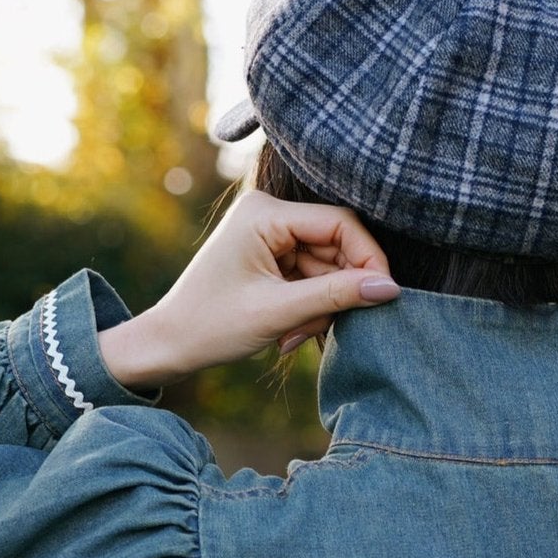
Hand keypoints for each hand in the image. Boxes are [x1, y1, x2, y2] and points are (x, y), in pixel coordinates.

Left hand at [98, 190, 399, 390]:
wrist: (168, 344)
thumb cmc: (211, 325)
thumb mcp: (279, 311)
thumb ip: (336, 295)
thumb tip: (390, 288)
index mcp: (265, 213)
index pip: (340, 223)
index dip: (367, 259)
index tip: (383, 296)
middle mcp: (269, 214)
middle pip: (336, 246)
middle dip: (337, 292)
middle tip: (324, 329)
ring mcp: (270, 235)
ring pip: (327, 268)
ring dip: (321, 308)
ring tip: (293, 337)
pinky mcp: (271, 257)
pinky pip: (311, 279)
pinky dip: (308, 309)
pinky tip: (287, 334)